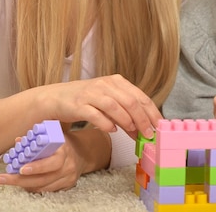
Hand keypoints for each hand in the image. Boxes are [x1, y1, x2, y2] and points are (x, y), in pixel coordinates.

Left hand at [0, 132, 84, 191]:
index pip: (52, 162)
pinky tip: (24, 182)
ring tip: (8, 179)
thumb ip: (37, 138)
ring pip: (43, 187)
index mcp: (65, 151)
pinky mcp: (67, 186)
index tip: (21, 168)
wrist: (83, 152)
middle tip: (2, 178)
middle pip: (44, 179)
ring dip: (24, 184)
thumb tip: (18, 141)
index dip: (37, 167)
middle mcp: (68, 166)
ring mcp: (68, 178)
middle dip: (20, 180)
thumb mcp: (53, 135)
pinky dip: (33, 187)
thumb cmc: (63, 142)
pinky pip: (47, 190)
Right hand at [38, 74, 161, 139]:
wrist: (56, 98)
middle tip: (148, 134)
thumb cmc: (87, 101)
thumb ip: (126, 112)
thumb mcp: (109, 101)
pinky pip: (96, 115)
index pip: (140, 97)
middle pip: (131, 102)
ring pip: (115, 107)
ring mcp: (91, 93)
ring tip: (133, 133)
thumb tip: (144, 129)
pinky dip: (106, 124)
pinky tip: (112, 131)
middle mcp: (105, 85)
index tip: (159, 126)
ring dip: (127, 121)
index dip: (152, 112)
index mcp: (117, 82)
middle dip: (143, 120)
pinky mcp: (78, 104)